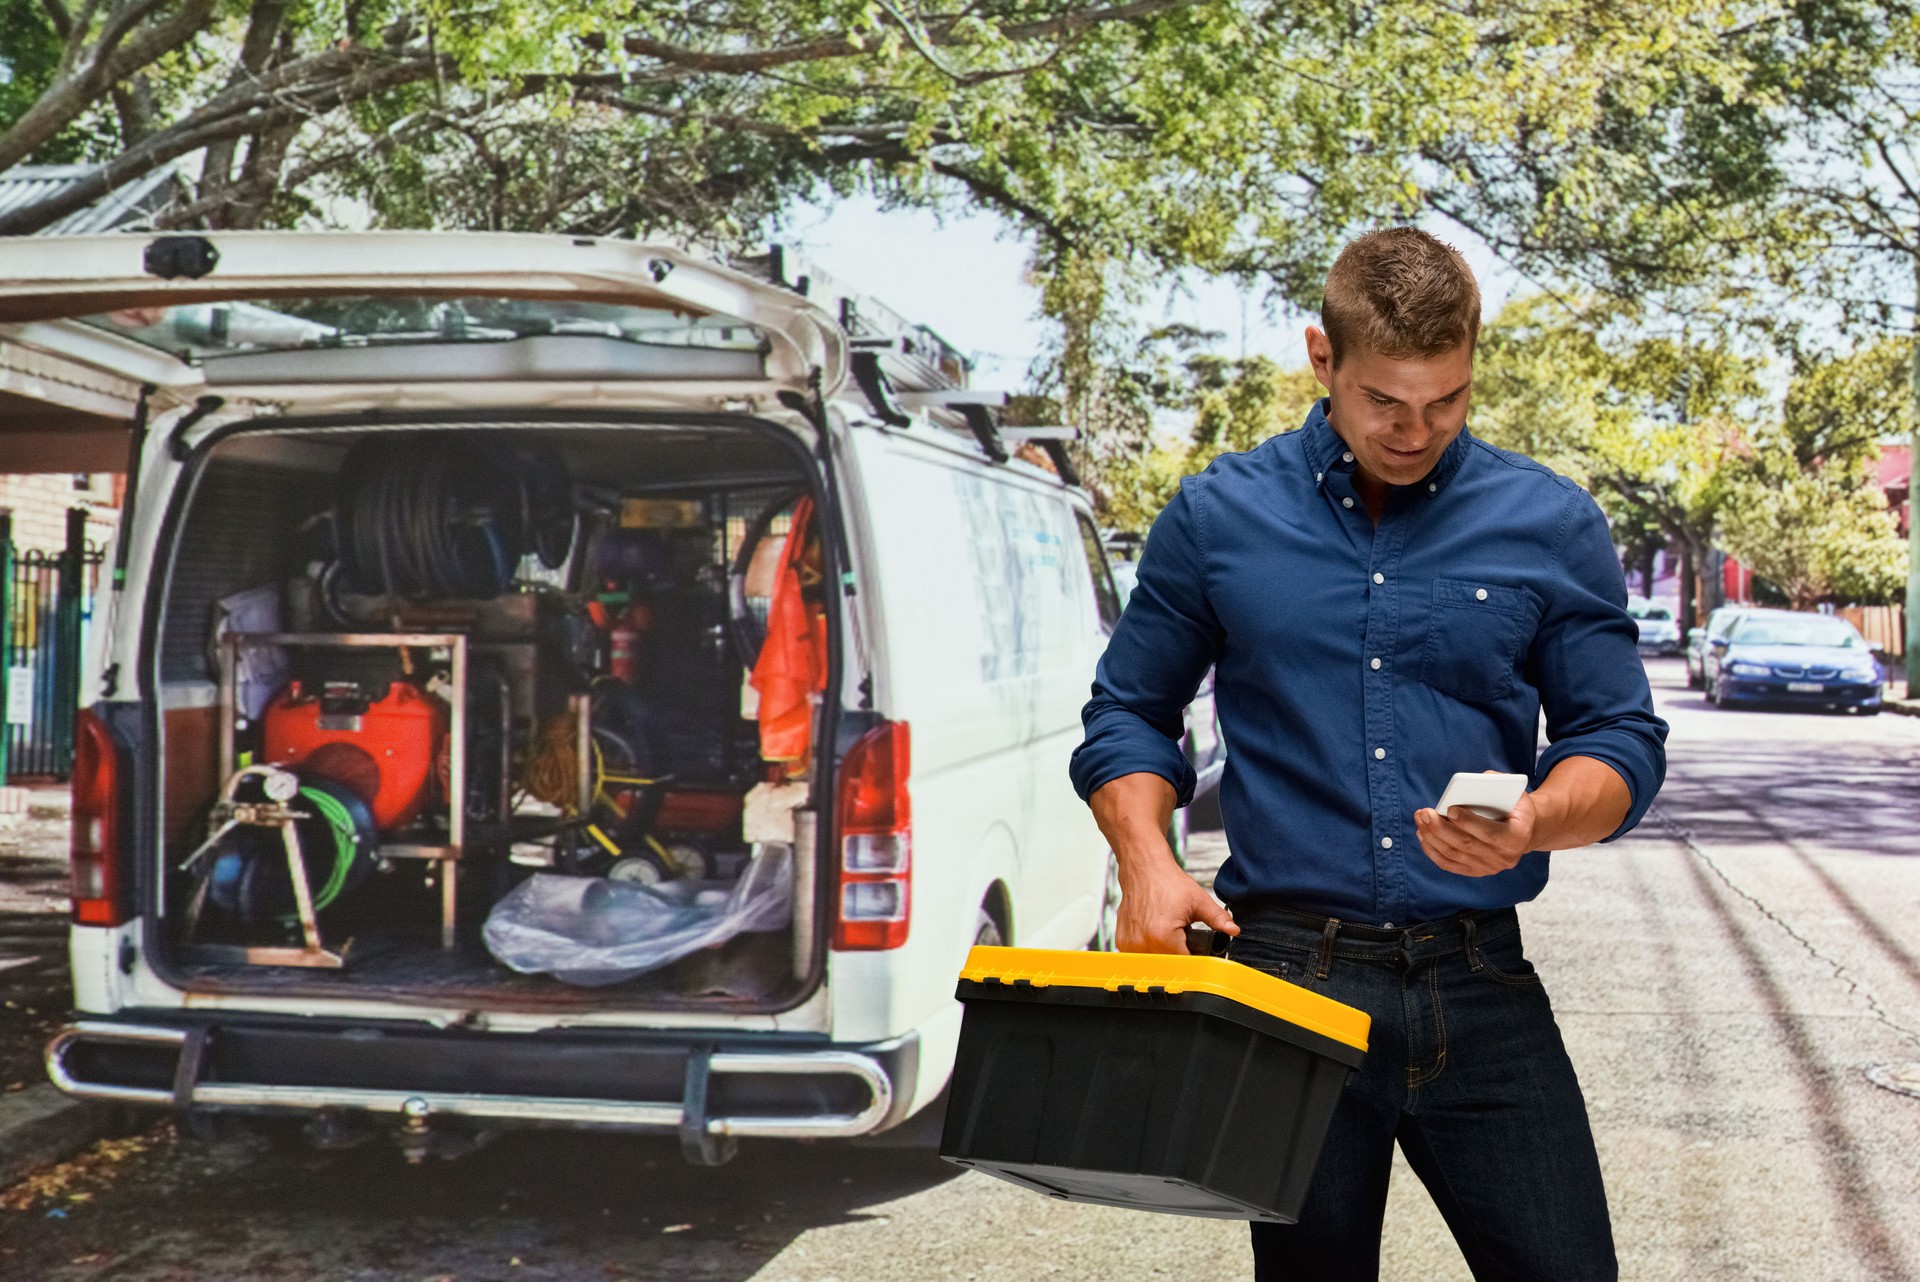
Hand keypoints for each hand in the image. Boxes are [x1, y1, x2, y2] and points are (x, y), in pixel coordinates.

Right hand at [1115, 846, 1238, 953]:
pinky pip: (1140, 955)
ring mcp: (1130, 943)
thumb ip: (1218, 918)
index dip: (1193, 956)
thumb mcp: (1198, 900)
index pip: (1185, 962)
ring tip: (1165, 931)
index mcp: (1163, 936)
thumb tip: (1233, 930)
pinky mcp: (1122, 941)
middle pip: (1168, 964)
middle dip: (1178, 953)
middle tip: (1180, 934)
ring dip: (1162, 952)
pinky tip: (1153, 931)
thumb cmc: (1168, 882)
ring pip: (1153, 962)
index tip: (1194, 947)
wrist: (1143, 869)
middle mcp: (1143, 943)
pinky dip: (1148, 948)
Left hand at [1414, 789, 1539, 877]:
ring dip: (1432, 837)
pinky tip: (1423, 835)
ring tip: (1420, 819)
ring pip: (1453, 854)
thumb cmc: (1515, 808)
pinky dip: (1432, 850)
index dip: (1468, 822)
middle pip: (1465, 844)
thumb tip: (1472, 781)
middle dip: (1440, 827)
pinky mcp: (1476, 871)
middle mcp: (1504, 857)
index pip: (1489, 833)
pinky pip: (1449, 864)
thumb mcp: (1516, 793)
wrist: (1524, 832)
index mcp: (1517, 837)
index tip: (1450, 809)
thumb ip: (1498, 783)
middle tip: (1424, 812)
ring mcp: (1488, 867)